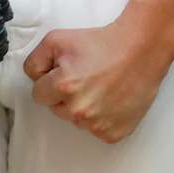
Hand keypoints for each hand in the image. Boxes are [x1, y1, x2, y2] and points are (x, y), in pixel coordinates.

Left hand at [23, 17, 173, 143]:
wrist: (141, 50)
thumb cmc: (101, 42)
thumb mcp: (58, 39)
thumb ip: (35, 60)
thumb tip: (32, 78)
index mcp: (63, 86)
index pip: (38, 95)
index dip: (49, 82)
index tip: (65, 72)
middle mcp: (79, 110)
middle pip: (57, 110)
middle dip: (65, 95)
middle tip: (85, 77)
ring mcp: (97, 125)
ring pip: (77, 120)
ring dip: (83, 107)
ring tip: (100, 86)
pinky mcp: (113, 134)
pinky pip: (97, 131)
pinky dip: (101, 118)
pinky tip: (111, 99)